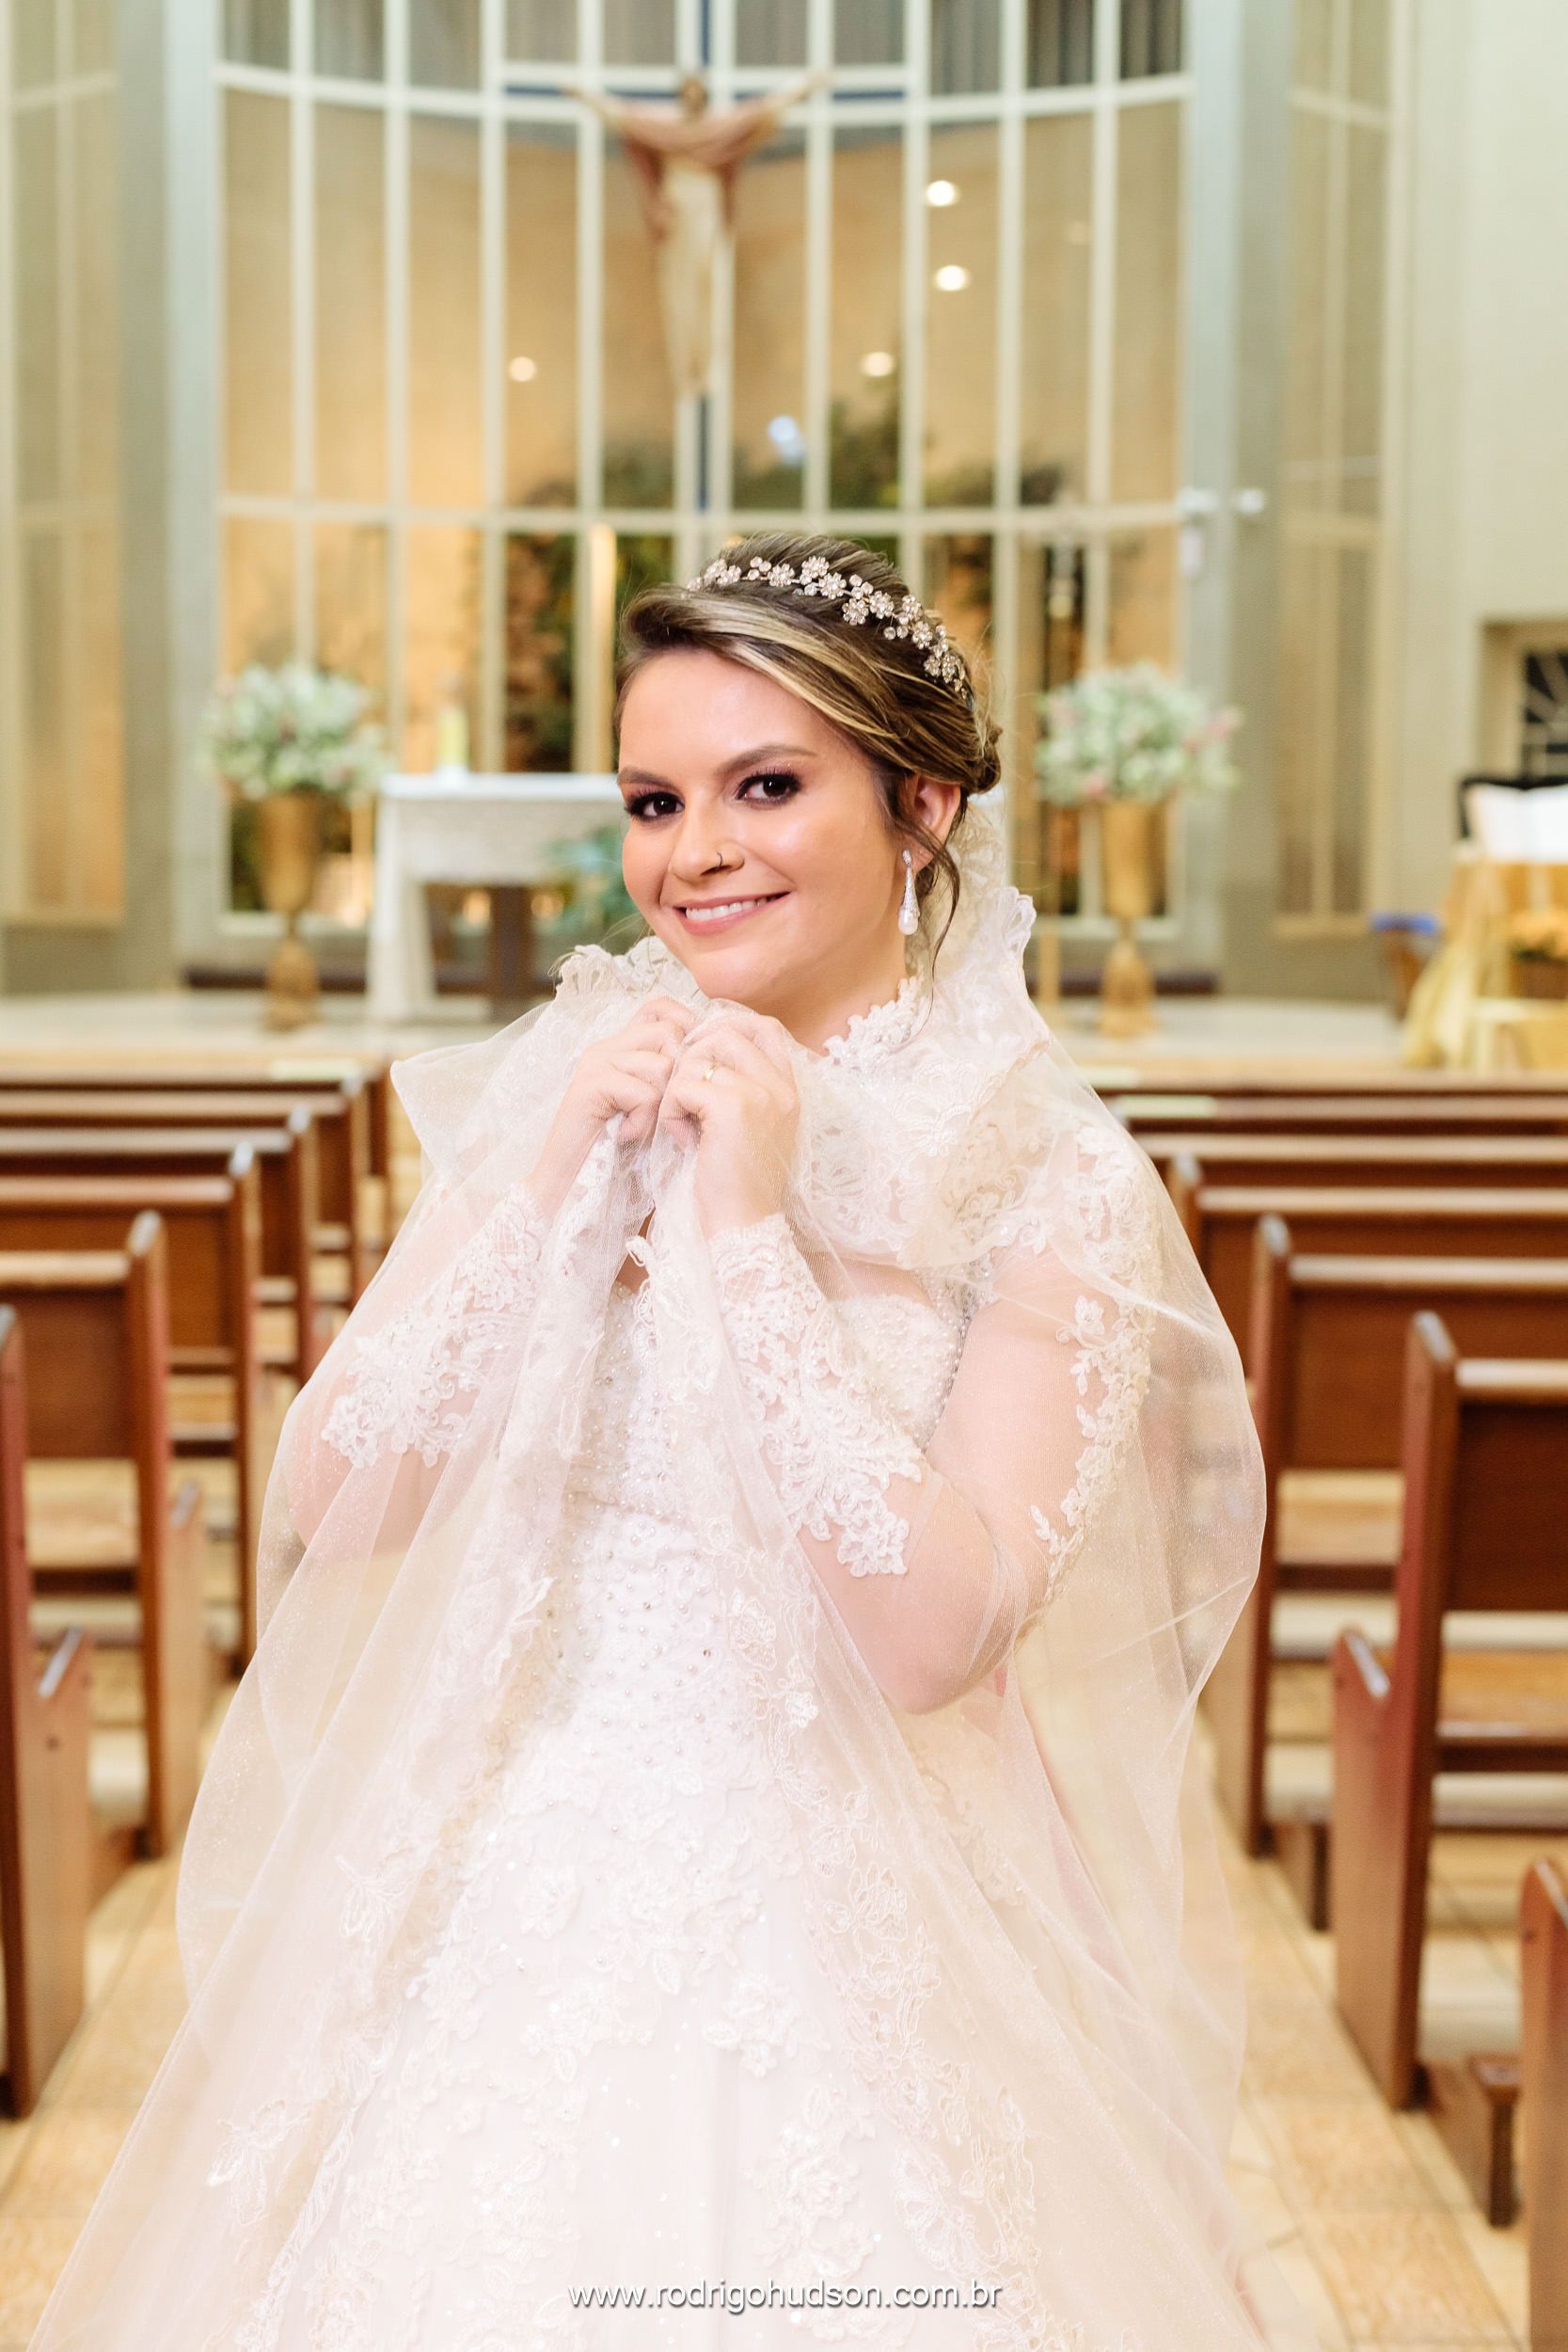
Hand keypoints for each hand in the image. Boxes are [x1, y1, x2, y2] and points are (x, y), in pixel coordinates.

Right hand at [524, 994, 698, 1216]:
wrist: (570, 1186)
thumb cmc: (617, 1153)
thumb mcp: (652, 1109)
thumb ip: (669, 1080)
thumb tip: (708, 1059)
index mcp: (620, 1047)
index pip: (659, 1007)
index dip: (686, 1026)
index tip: (693, 1067)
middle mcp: (606, 1047)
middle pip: (669, 1033)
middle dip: (679, 1076)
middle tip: (666, 1111)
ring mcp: (595, 1064)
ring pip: (661, 1066)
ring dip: (661, 1106)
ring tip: (642, 1127)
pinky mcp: (589, 1086)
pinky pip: (643, 1093)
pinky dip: (644, 1121)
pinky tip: (627, 1134)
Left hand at [656, 1007, 800, 1234]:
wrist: (745, 1226)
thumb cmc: (740, 1185)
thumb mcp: (753, 1130)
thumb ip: (744, 1091)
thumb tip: (705, 1053)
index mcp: (788, 1090)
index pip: (765, 1027)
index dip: (727, 1027)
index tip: (702, 1055)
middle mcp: (780, 1086)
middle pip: (725, 1033)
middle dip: (692, 1058)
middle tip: (685, 1098)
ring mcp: (760, 1094)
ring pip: (698, 1058)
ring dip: (678, 1089)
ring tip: (685, 1125)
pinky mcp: (733, 1107)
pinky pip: (683, 1086)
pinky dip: (671, 1112)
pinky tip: (683, 1141)